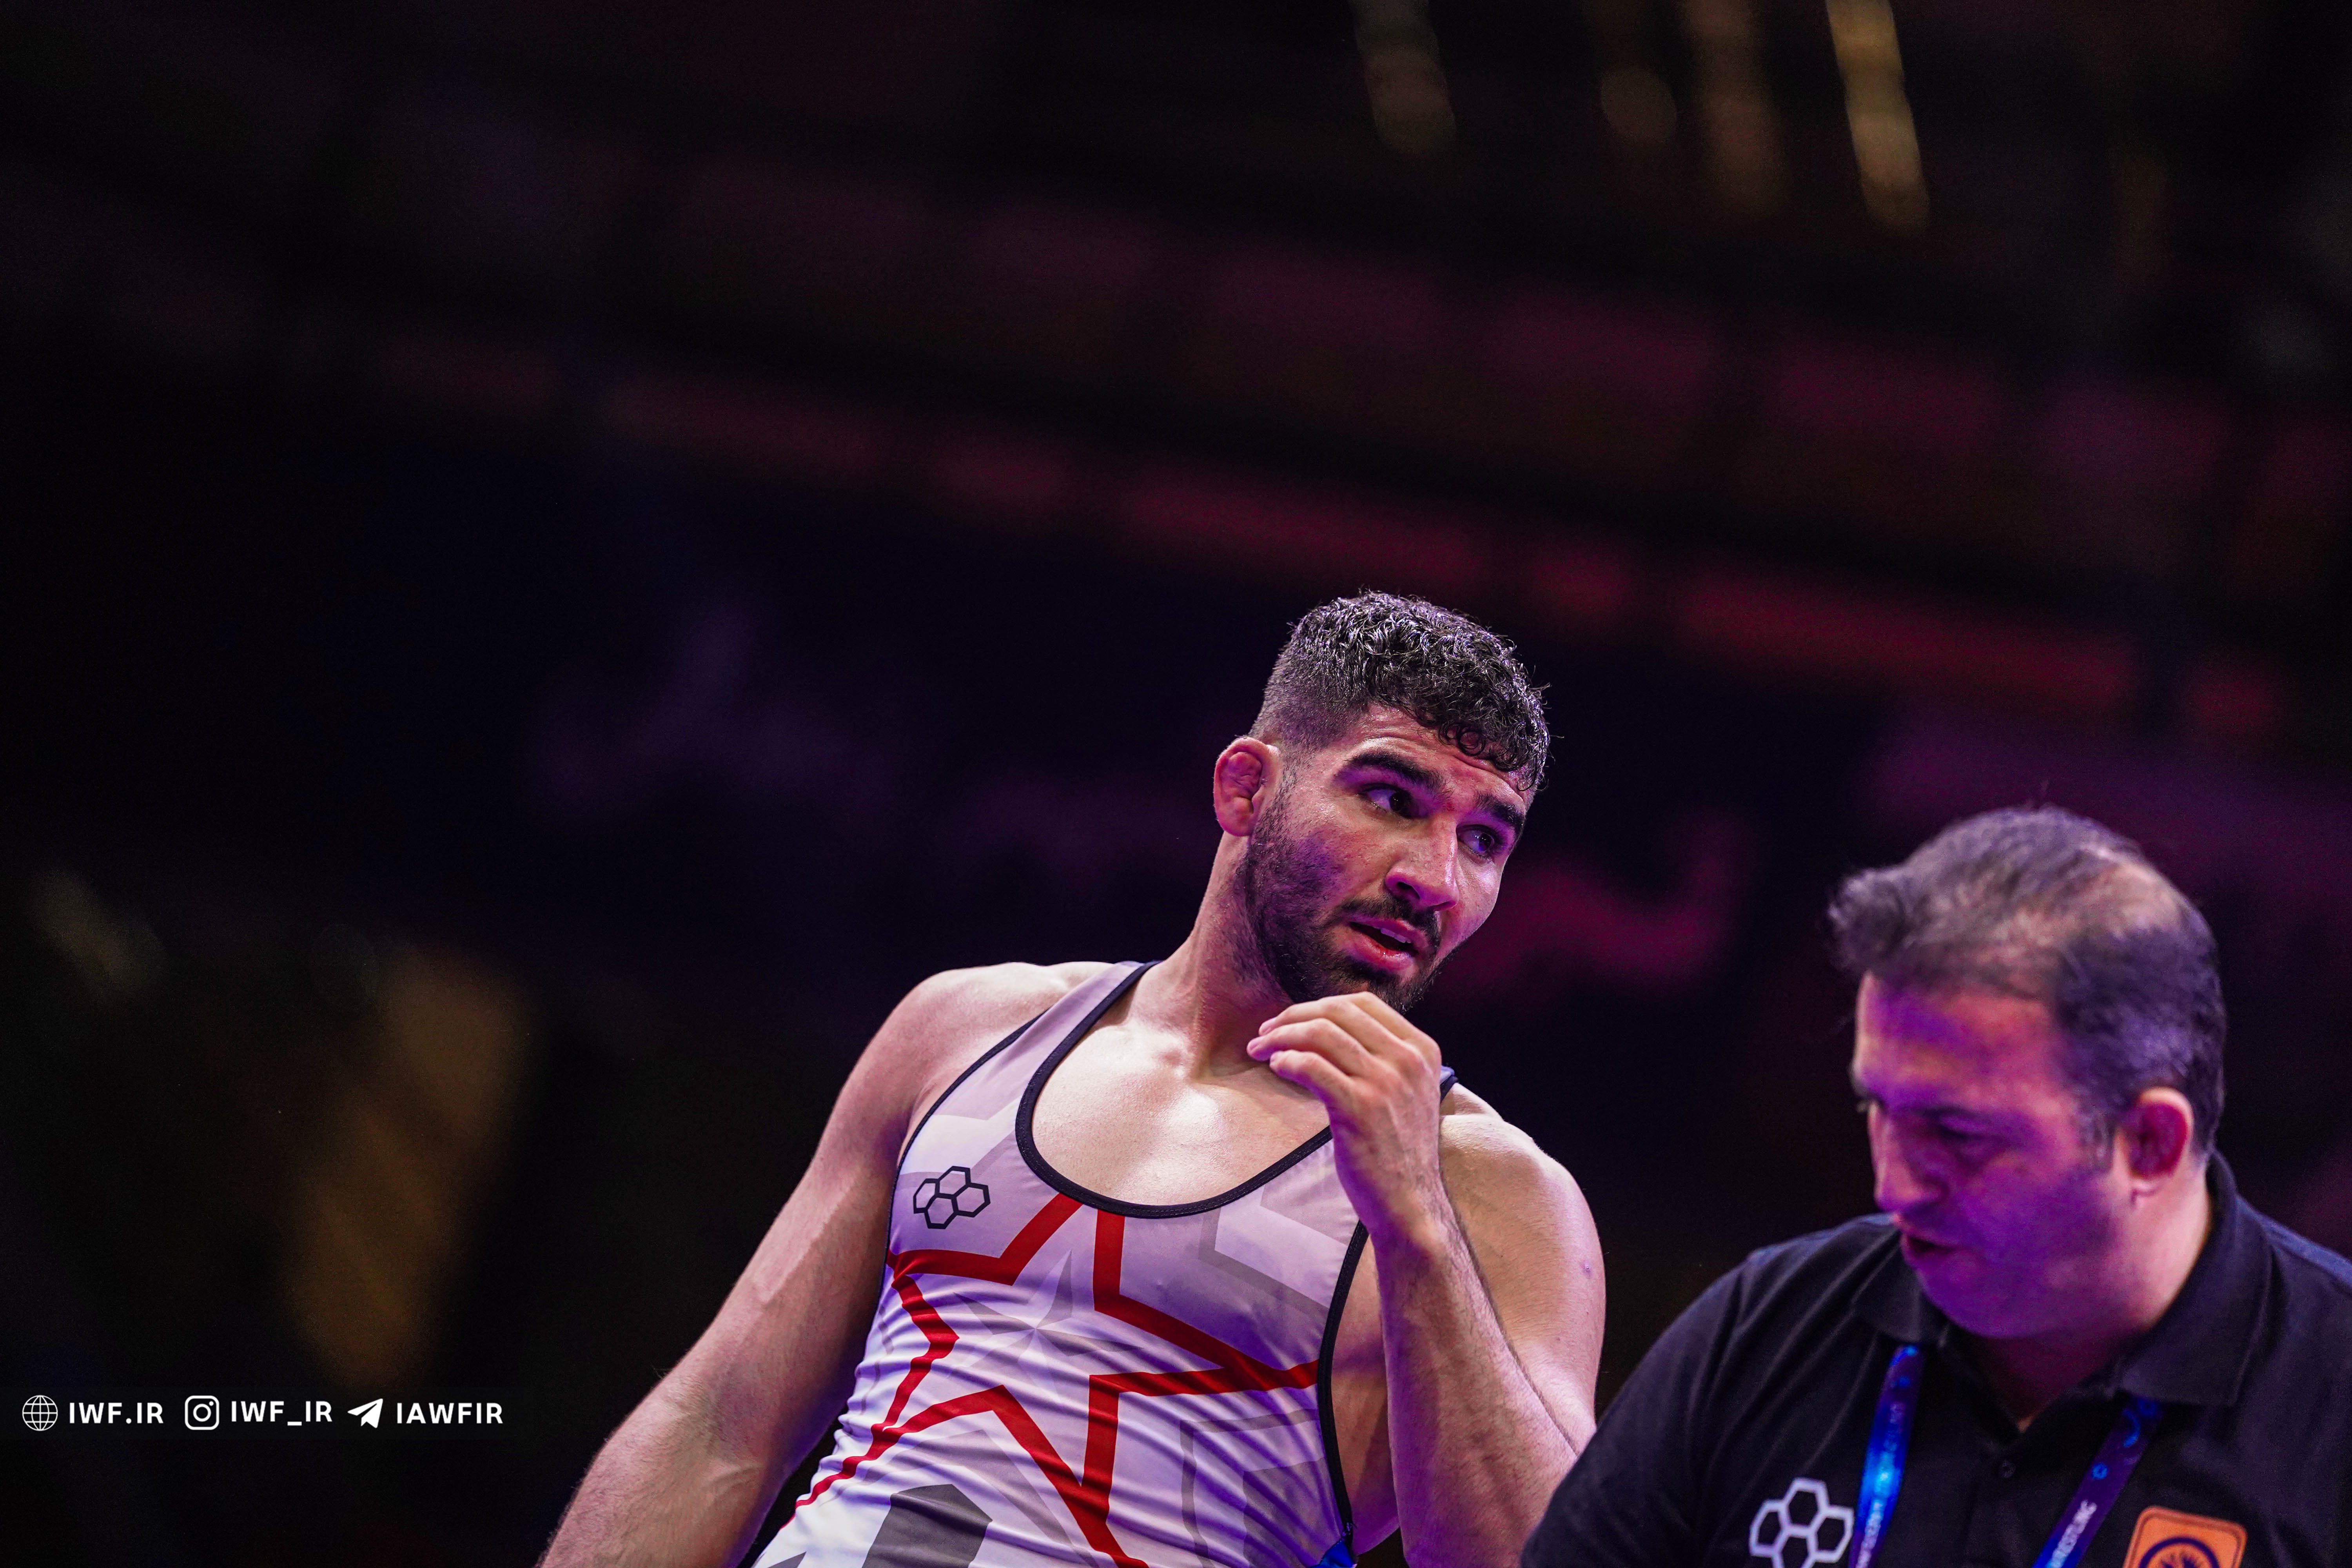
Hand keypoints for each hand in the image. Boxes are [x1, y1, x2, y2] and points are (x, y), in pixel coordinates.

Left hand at [1247, 993, 1450, 1252]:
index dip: (1319, 1004)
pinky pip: (1312, 1066)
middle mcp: (1408, 1060)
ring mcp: (1386, 1083)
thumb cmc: (1398, 1150)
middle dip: (1292, 1016)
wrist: (1410, 1203)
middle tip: (1265, 1031)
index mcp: (1421, 1050)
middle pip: (1337, 1012)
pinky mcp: (1360, 1108)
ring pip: (1320, 1034)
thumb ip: (1384, 1058)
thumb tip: (1331, 1028)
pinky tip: (1276, 1067)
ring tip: (1259, 1049)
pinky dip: (1287, 1060)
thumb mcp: (1407, 1092)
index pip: (1363, 1003)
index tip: (1293, 1019)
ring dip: (1280, 1036)